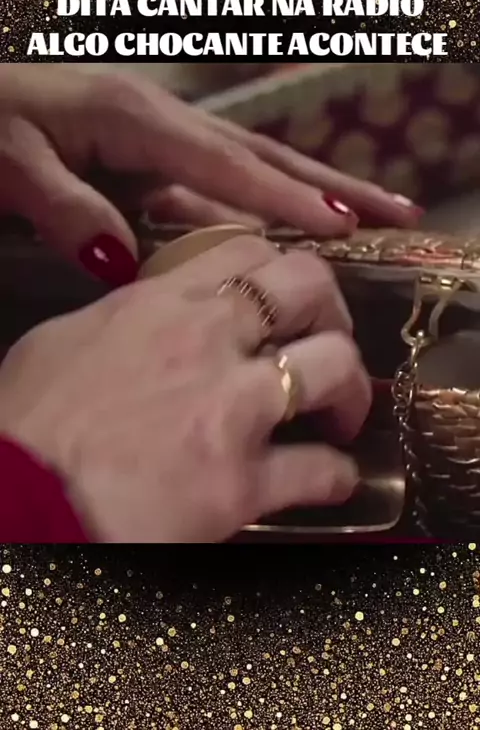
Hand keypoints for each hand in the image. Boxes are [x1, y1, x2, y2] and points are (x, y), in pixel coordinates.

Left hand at [0, 65, 419, 285]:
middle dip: (331, 184)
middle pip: (263, 155)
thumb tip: (122, 259)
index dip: (281, 198)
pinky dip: (268, 195)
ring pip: (252, 162)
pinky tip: (290, 217)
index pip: (223, 165)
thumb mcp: (9, 162)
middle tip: (395, 211)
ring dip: (312, 187)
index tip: (337, 228)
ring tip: (367, 214)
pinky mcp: (153, 144)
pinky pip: (223, 174)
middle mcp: (162, 119)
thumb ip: (63, 207)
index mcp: (133, 119)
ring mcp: (161, 129)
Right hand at [0, 235, 370, 542]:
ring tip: (340, 414)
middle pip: (311, 289)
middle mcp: (207, 341)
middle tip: (331, 342)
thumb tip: (149, 314)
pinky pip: (322, 470)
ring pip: (335, 368)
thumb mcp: (63, 342)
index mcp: (162, 304)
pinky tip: (332, 478)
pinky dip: (336, 474)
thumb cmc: (25, 427)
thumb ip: (124, 317)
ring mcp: (231, 409)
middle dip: (337, 313)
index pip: (250, 251)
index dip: (285, 269)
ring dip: (350, 392)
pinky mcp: (241, 483)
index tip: (292, 296)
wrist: (19, 502)